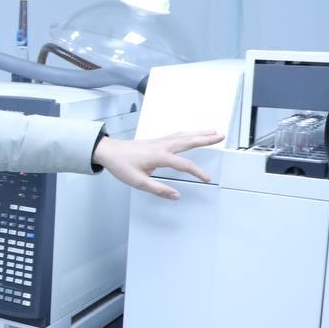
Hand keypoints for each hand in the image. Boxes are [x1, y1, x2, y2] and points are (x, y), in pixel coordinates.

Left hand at [92, 130, 223, 199]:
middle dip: (205, 139)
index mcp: (159, 156)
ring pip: (183, 135)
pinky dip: (187, 133)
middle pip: (188, 141)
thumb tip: (175, 195)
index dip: (197, 172)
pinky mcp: (156, 141)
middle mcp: (162, 146)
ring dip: (199, 133)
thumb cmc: (121, 165)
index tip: (207, 178)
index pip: (184, 164)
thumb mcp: (138, 182)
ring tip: (213, 132)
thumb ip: (158, 189)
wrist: (108, 151)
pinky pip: (176, 135)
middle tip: (221, 136)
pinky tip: (191, 134)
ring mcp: (159, 141)